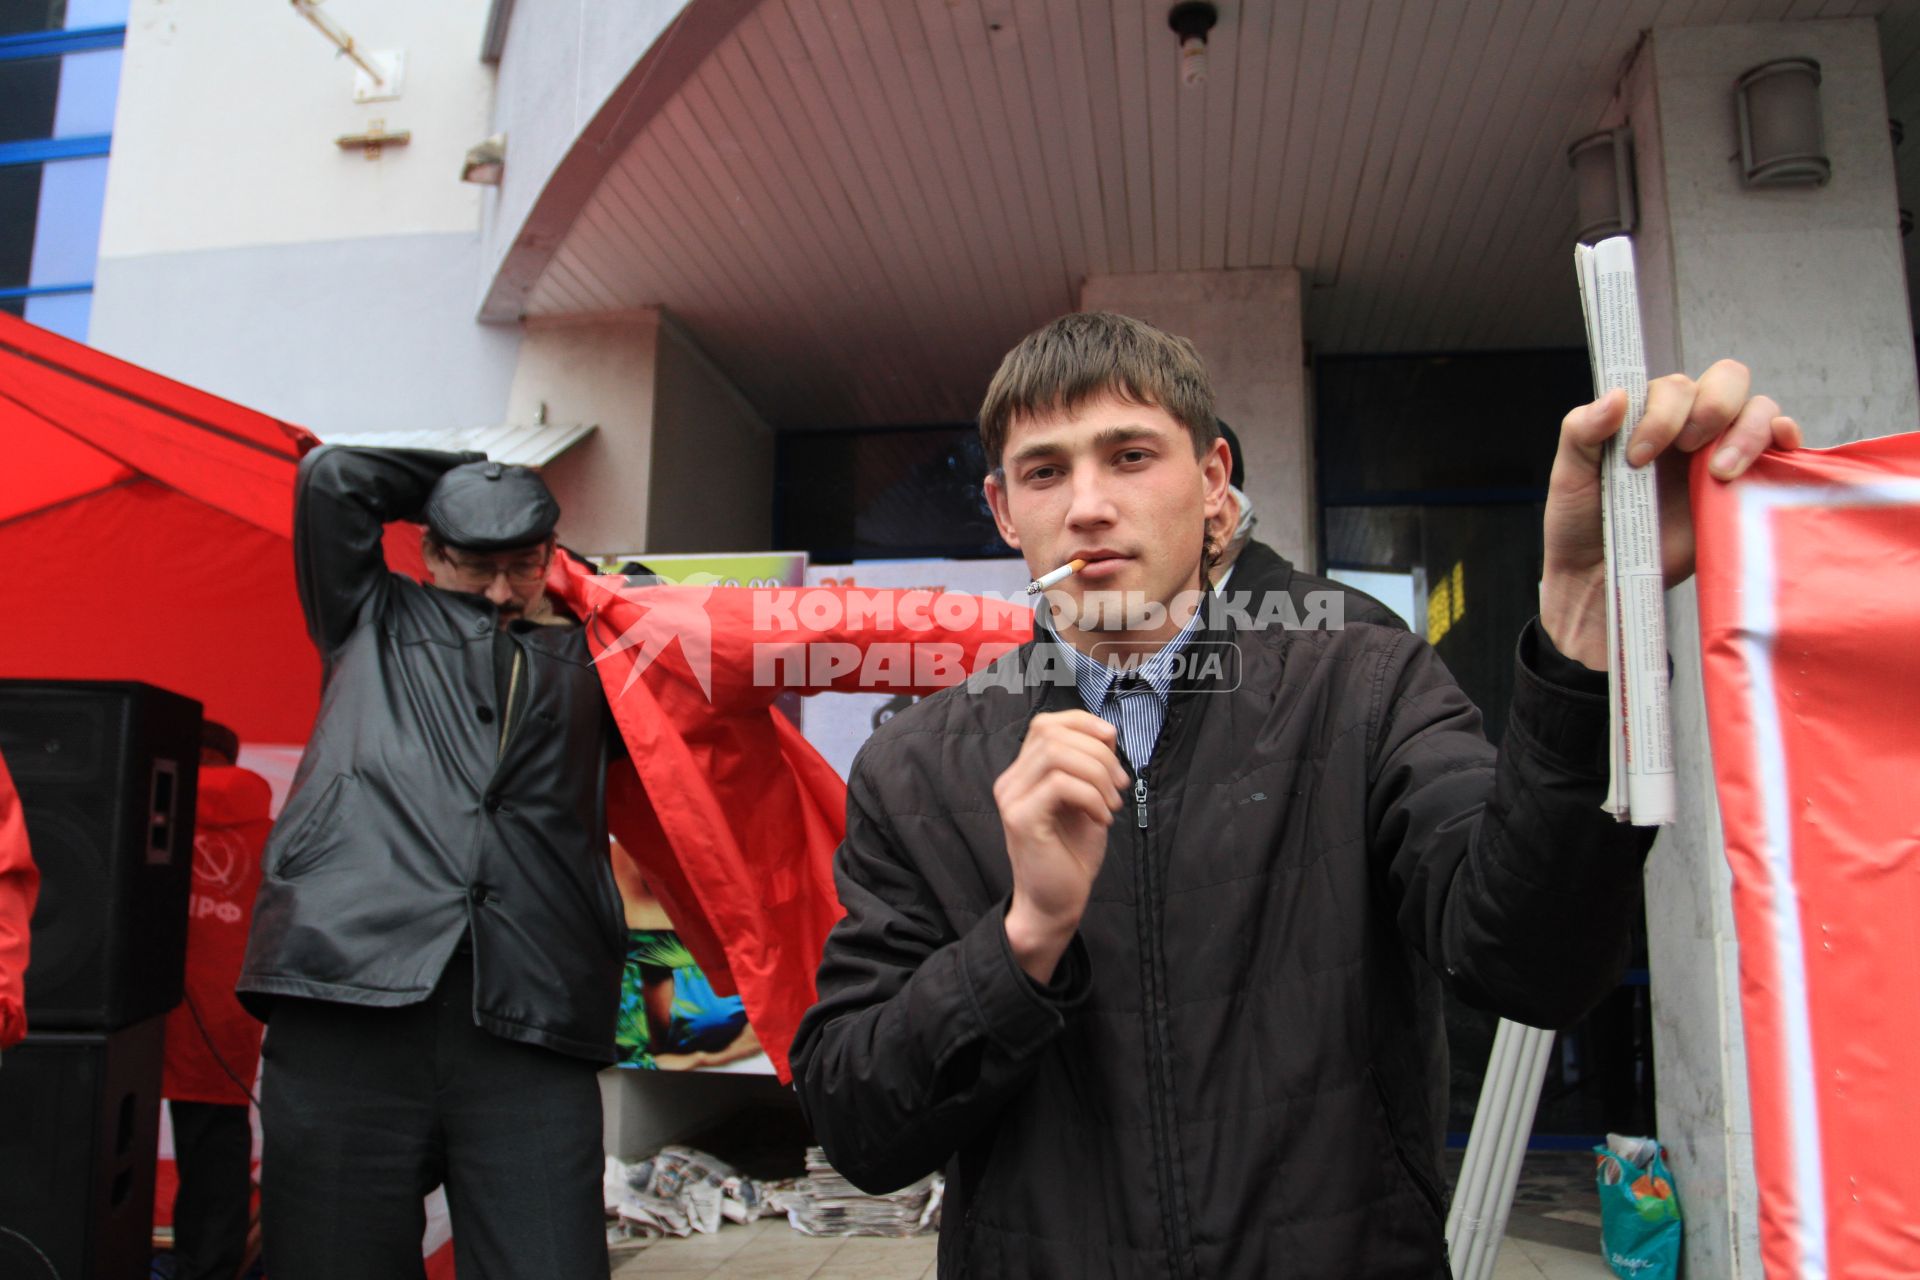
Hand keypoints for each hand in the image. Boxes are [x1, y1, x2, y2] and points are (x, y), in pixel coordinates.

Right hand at [994, 711, 1127, 982]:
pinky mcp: (1022, 818)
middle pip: (1053, 734)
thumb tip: (1106, 735)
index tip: (1113, 744)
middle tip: (1119, 786)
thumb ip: (1088, 767)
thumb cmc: (1069, 856)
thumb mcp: (1085, 800)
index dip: (1084, 723)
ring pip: (1058, 755)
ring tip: (1111, 804)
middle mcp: (1011, 781)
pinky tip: (1101, 819)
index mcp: (1024, 773)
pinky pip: (1060, 785)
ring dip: (1098, 775)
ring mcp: (1012, 799)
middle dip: (1099, 753)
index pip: (1046, 723)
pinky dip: (1091, 797)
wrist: (1053, 904)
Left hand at [1540, 360, 1801, 668]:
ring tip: (1720, 471)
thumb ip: (1582, 430)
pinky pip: (1781, 446)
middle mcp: (1689, 427)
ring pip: (1758, 409)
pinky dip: (1786, 437)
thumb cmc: (1583, 524)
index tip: (1638, 457)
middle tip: (1688, 447)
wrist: (1604, 577)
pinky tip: (1780, 446)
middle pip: (1727, 380)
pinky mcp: (1745, 485)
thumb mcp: (1569, 475)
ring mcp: (1721, 453)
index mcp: (1649, 416)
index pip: (1674, 386)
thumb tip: (1617, 395)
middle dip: (1713, 406)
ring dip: (1747, 430)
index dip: (1663, 413)